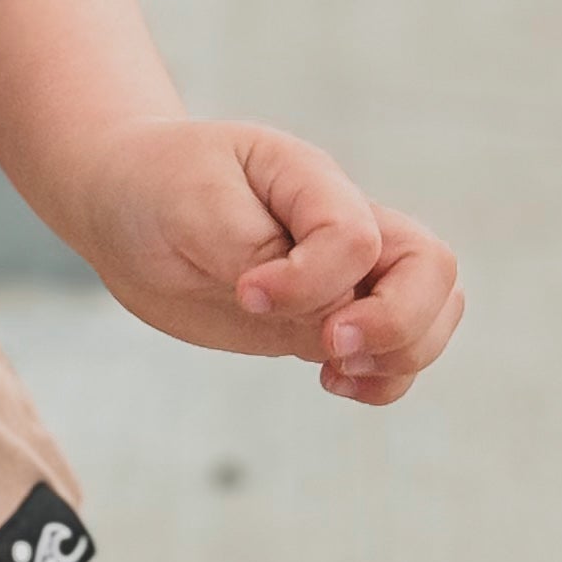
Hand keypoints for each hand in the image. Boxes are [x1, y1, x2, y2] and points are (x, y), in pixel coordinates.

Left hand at [67, 118, 463, 406]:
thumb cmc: (156, 188)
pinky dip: (384, 380)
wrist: (127, 203)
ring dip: (400, 355)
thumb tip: (326, 309)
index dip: (311, 279)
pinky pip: (396, 353)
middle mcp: (343, 223)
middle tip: (328, 347)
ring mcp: (343, 273)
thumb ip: (254, 251)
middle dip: (397, 323)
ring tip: (333, 370)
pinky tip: (333, 381)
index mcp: (311, 180)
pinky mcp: (327, 317)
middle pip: (432, 268)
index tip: (247, 292)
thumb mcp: (190, 203)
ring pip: (434, 312)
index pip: (357, 236)